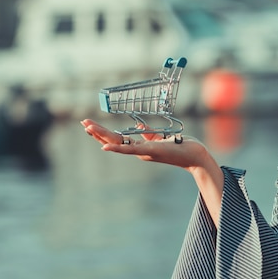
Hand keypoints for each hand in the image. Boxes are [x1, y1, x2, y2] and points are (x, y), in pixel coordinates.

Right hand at [80, 119, 209, 171]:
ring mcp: (143, 152)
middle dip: (97, 132)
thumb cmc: (180, 147)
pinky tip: (105, 147)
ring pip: (118, 144)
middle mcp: (139, 151)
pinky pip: (131, 149)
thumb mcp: (161, 138)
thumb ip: (149, 133)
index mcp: (140, 147)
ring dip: (101, 136)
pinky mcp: (151, 151)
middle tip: (83, 122)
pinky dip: (117, 148)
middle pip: (113, 141)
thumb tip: (140, 125)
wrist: (194, 156)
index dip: (103, 133)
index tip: (90, 125)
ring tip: (88, 128)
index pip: (117, 139)